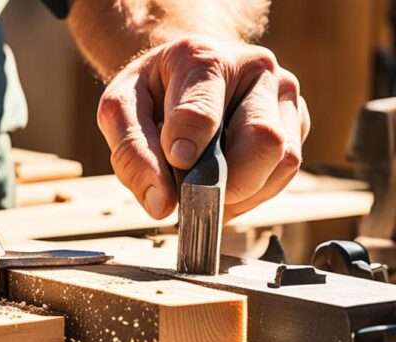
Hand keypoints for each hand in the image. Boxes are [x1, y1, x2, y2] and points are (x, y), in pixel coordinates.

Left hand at [97, 36, 310, 220]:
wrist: (185, 71)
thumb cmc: (152, 90)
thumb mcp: (121, 109)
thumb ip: (131, 152)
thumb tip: (161, 204)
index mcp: (205, 59)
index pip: (202, 111)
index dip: (189, 145)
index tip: (177, 163)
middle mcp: (256, 71)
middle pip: (262, 138)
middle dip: (226, 183)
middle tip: (192, 198)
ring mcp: (283, 96)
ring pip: (283, 160)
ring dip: (241, 194)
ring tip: (206, 194)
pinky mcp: (297, 122)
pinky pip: (287, 172)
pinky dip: (255, 193)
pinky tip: (226, 189)